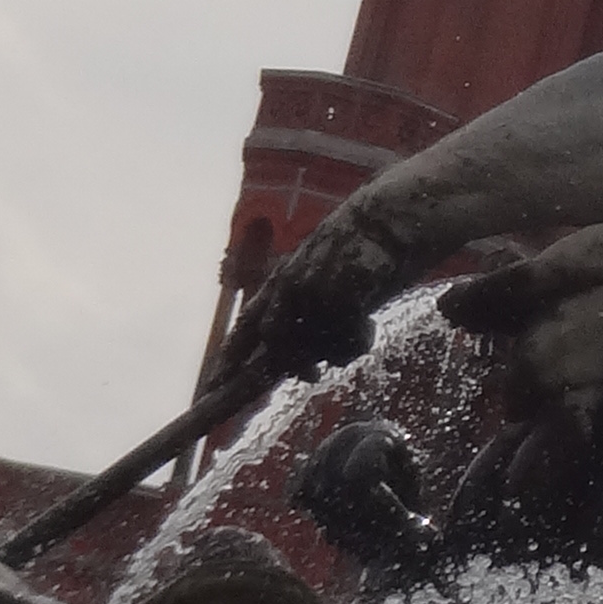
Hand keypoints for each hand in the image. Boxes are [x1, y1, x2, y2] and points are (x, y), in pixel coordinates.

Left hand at [222, 199, 412, 393]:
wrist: (389, 218)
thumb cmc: (362, 247)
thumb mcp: (323, 275)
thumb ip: (307, 309)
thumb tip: (302, 355)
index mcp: (281, 279)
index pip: (246, 323)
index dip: (230, 356)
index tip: (213, 385)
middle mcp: (290, 285)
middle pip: (274, 342)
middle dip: (293, 364)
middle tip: (312, 373)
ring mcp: (314, 290)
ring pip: (313, 348)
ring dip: (335, 352)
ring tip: (358, 333)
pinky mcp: (341, 297)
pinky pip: (344, 344)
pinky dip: (358, 343)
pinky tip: (370, 326)